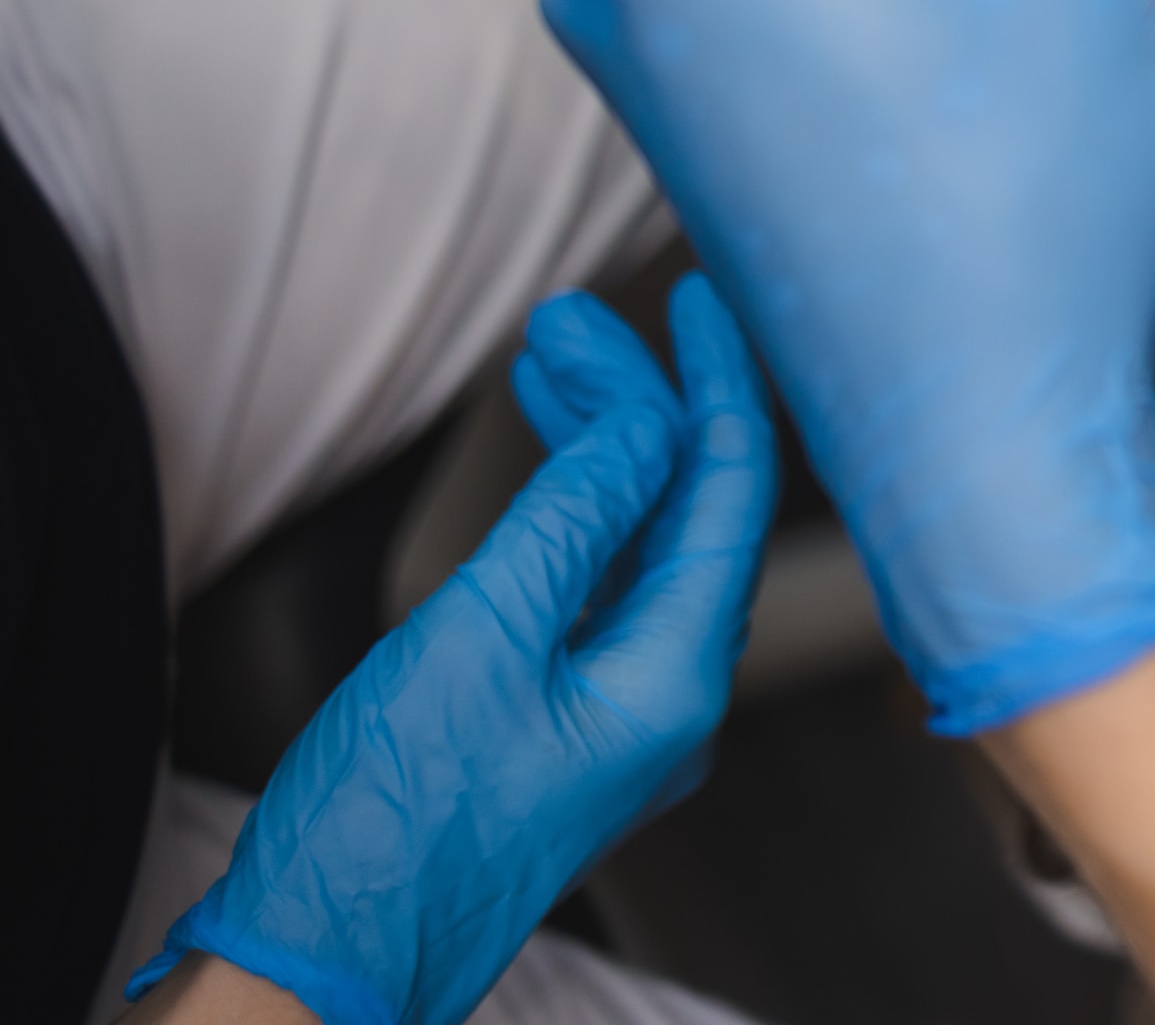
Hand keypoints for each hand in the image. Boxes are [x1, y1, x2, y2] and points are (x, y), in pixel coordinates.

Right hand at [129, 288, 775, 1024]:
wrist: (319, 969)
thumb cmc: (388, 829)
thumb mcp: (478, 638)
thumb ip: (571, 521)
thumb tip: (643, 427)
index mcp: (676, 677)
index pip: (728, 491)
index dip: (716, 384)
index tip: (691, 302)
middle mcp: (673, 701)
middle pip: (690, 512)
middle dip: (641, 406)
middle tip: (571, 327)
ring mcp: (625, 724)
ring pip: (646, 551)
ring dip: (606, 454)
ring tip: (549, 367)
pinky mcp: (571, 737)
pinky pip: (606, 599)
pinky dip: (582, 522)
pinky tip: (550, 472)